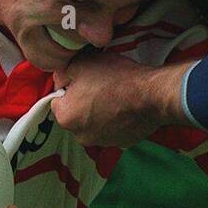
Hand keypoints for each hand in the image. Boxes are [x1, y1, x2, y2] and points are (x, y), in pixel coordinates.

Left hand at [49, 52, 188, 146]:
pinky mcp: (121, 143)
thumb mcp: (82, 64)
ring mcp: (102, 142)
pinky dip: (115, 120)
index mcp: (65, 118)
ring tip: (114, 96)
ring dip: (99, 112)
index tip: (82, 80)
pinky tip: (124, 106)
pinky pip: (112, 129)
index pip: (56, 100)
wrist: (151, 94)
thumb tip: (60, 78)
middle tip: (99, 86)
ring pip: (93, 124)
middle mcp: (80, 136)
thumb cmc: (116, 78)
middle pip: (75, 115)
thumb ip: (63, 72)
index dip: (69, 87)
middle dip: (83, 102)